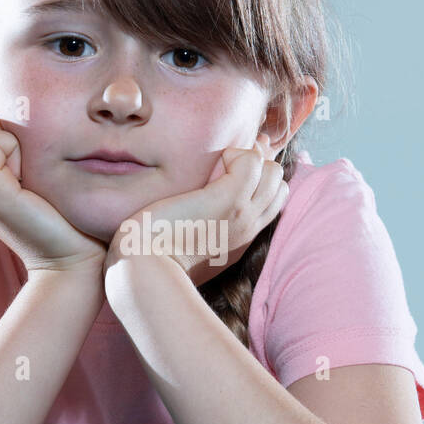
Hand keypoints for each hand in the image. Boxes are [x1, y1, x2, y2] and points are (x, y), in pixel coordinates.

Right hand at [0, 108, 107, 273]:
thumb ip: (9, 145)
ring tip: (24, 167)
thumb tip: (1, 109)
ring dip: (1, 134)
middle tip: (20, 158)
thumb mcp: (27, 171)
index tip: (14, 150)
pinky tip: (29, 177)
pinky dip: (13, 147)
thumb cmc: (61, 212)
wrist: (72, 258)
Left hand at [104, 134, 287, 286]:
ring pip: (272, 170)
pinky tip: (206, 168)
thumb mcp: (183, 244)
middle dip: (254, 166)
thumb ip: (196, 226)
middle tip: (217, 171)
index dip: (255, 180)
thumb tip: (193, 205)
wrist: (144, 269)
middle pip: (278, 183)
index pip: (272, 200)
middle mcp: (248, 227)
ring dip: (245, 158)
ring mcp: (242, 213)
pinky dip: (232, 154)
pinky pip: (252, 161)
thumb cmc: (152, 257)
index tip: (224, 174)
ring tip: (213, 170)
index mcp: (240, 239)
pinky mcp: (228, 200)